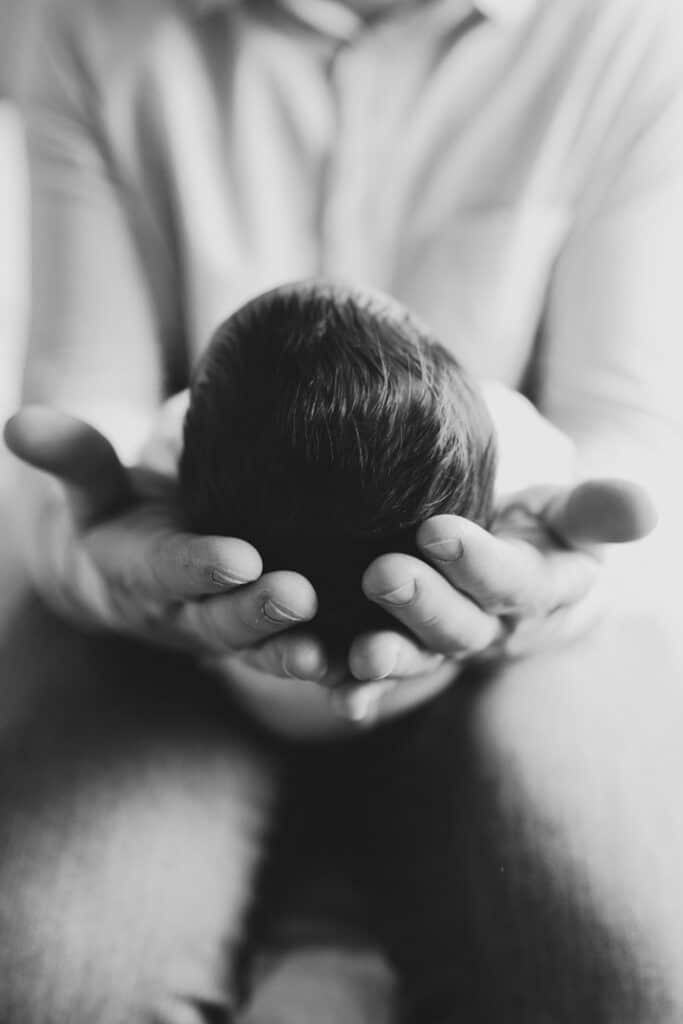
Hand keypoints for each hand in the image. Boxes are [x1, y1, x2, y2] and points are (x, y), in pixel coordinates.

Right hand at [4, 406, 317, 660]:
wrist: (132, 577)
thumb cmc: (119, 514)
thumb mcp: (93, 485)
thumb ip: (72, 457)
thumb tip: (16, 421)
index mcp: (144, 571)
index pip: (170, 570)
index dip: (200, 567)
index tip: (239, 556)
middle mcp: (185, 612)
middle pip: (221, 621)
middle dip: (257, 613)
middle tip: (300, 595)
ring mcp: (226, 634)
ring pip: (262, 652)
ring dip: (295, 655)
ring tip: (332, 653)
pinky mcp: (262, 640)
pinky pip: (297, 661)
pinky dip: (330, 673)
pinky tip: (372, 670)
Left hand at [316, 479, 656, 721]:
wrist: (523, 567)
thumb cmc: (546, 527)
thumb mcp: (572, 512)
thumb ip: (596, 510)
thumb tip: (644, 506)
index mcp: (539, 592)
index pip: (513, 583)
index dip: (478, 563)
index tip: (436, 530)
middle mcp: (495, 630)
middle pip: (460, 627)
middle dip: (422, 605)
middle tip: (381, 573)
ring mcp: (449, 647)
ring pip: (419, 658)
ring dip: (388, 660)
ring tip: (356, 652)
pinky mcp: (410, 651)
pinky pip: (385, 678)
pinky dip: (358, 689)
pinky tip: (333, 690)